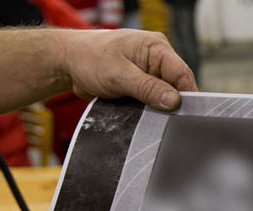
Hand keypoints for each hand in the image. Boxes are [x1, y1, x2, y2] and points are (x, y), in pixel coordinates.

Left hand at [61, 29, 197, 109]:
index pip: (182, 74)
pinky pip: (152, 99)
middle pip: (176, 86)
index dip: (186, 96)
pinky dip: (149, 109)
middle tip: (163, 121)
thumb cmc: (88, 59)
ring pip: (165, 95)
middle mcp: (156, 58)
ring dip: (158, 108)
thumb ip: (148, 88)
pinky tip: (142, 115)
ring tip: (148, 117)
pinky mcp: (141, 83)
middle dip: (170, 104)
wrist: (66, 63)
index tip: (183, 116)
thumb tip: (174, 101)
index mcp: (156, 47)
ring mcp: (148, 71)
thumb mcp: (119, 75)